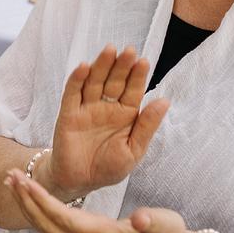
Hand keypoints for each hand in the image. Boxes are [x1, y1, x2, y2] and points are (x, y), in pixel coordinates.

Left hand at [6, 169, 211, 232]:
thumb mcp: (167, 227)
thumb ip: (153, 222)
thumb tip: (140, 219)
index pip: (64, 219)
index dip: (43, 201)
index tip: (25, 182)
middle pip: (47, 224)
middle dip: (25, 201)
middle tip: (8, 175)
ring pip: (45, 228)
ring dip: (26, 206)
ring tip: (12, 182)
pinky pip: (52, 229)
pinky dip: (37, 212)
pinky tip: (28, 198)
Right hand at [44, 45, 169, 200]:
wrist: (80, 182)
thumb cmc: (108, 167)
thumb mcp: (133, 150)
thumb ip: (147, 126)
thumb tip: (164, 100)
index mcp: (126, 114)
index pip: (133, 90)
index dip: (138, 76)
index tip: (144, 62)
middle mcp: (107, 107)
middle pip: (114, 81)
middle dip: (121, 66)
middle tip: (129, 51)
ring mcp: (87, 108)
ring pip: (95, 82)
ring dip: (101, 66)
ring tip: (109, 50)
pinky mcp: (69, 113)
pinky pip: (73, 93)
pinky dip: (77, 79)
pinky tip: (84, 67)